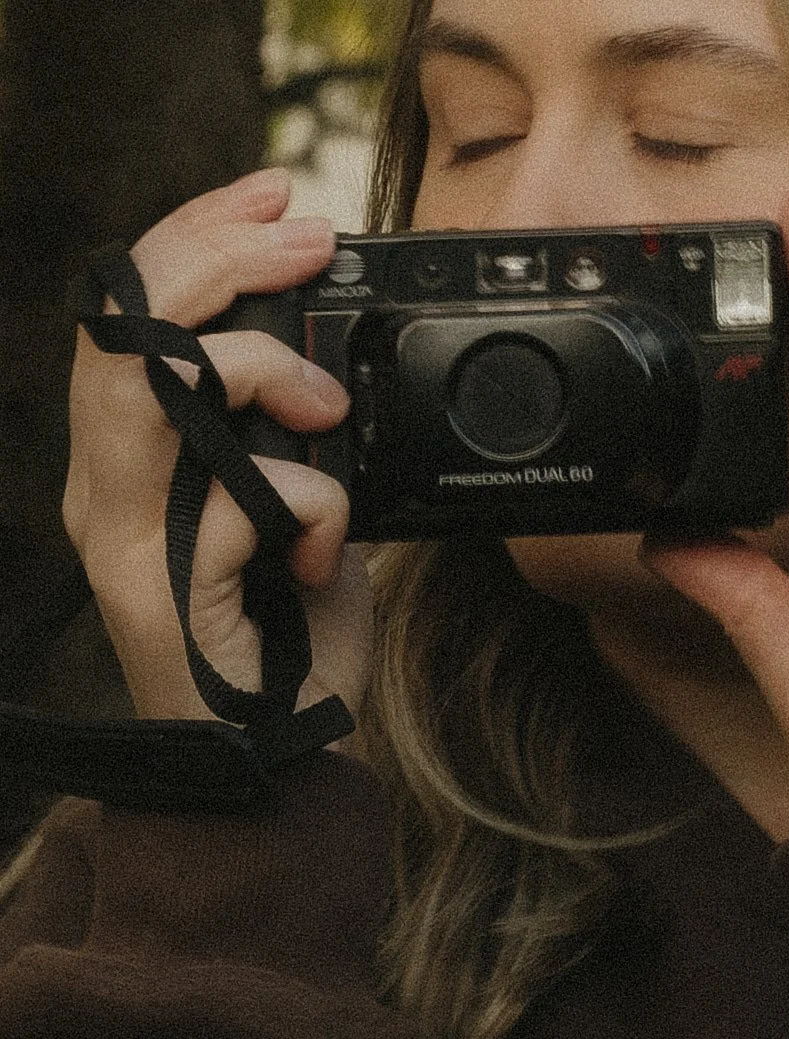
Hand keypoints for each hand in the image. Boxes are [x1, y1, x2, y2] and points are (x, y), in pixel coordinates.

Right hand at [62, 169, 371, 722]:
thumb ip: (293, 436)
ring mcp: (126, 539)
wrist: (283, 754)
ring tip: (325, 401)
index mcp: (138, 456)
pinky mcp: (162, 594)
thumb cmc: (289, 629)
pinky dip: (308, 510)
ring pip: (149, 389)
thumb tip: (333, 361)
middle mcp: (111, 487)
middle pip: (122, 328)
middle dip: (215, 256)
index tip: (272, 190)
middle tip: (304, 234)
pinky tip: (326, 551)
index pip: (133, 313)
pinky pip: (236, 503)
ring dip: (253, 365)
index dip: (194, 234)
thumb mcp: (299, 504)